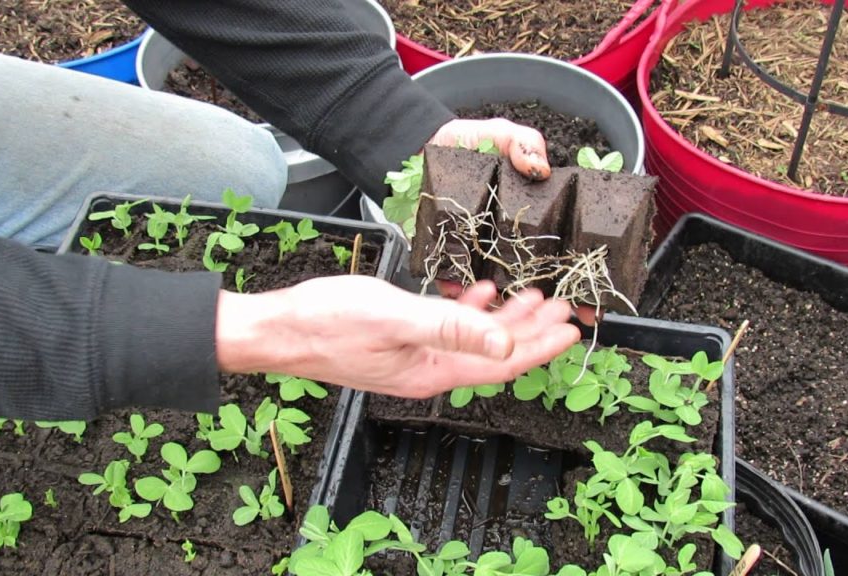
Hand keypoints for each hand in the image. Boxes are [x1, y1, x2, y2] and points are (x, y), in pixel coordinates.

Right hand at [215, 276, 579, 397]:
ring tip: (533, 296)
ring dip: (504, 320)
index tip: (570, 329)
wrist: (277, 330)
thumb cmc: (326, 323)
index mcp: (432, 372)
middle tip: (563, 306)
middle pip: (493, 354)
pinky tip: (479, 294)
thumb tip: (504, 345)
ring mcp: (413, 358)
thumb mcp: (395, 319)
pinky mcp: (399, 341)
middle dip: (531, 331)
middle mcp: (428, 371)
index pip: (501, 364)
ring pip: (473, 340)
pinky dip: (468, 312)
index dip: (539, 347)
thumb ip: (451, 329)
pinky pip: (446, 330)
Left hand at [428, 119, 599, 322]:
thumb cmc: (468, 142)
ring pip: (499, 289)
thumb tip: (540, 168)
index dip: (581, 282)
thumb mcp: (502, 133)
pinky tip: (465, 296)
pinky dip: (458, 291)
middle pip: (537, 281)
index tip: (591, 303)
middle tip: (561, 316)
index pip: (564, 256)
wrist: (421, 145)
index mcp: (531, 219)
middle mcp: (509, 242)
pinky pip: (454, 280)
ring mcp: (479, 253)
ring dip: (509, 305)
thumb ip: (523, 143)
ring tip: (518, 312)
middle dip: (551, 303)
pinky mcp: (449, 256)